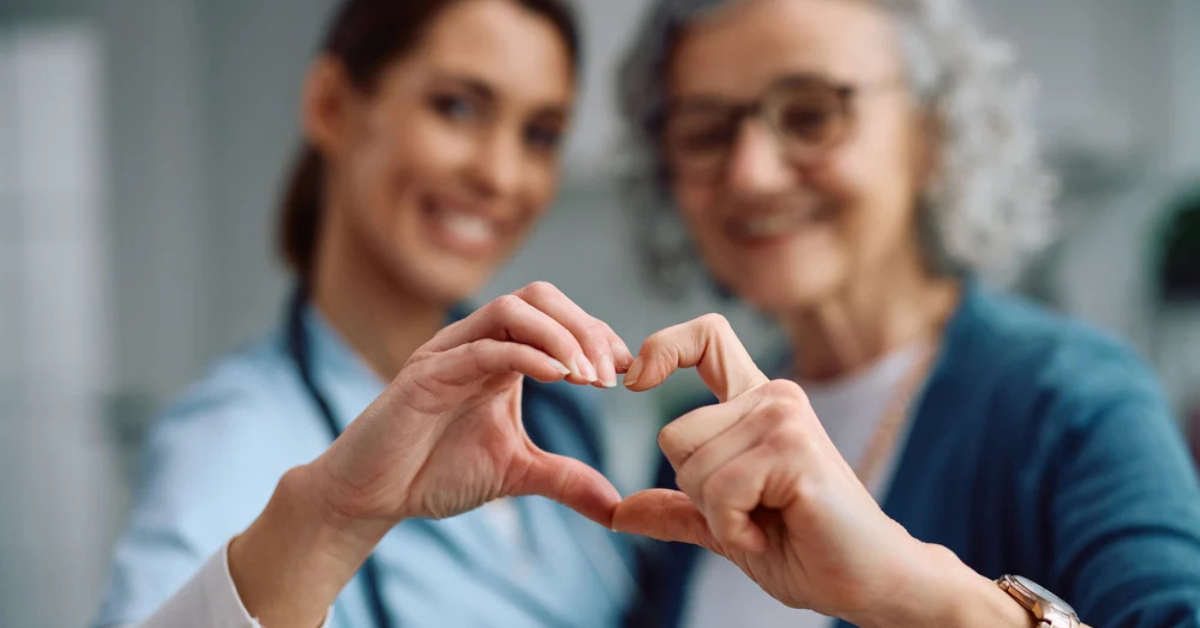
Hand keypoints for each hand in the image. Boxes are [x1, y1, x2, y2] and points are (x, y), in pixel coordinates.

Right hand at [314, 281, 635, 528]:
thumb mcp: (517, 473)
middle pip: (540, 297)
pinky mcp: (427, 374)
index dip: (597, 335)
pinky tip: (558, 378)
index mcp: (500, 355)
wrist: (372, 495)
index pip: (558, 317)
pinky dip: (527, 354)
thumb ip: (565, 479)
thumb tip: (616, 506)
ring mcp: (450, 352)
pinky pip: (483, 347)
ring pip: (512, 309)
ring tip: (590, 377)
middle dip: (585, 327)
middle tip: (611, 374)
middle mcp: (476, 342)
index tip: (628, 373)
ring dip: (561, 336)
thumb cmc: (435, 472)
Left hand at [613, 314, 950, 627]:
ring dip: (719, 516)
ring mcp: (785, 419)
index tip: (635, 379)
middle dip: (695, 491)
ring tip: (767, 522)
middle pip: (673, 435)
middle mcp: (773, 398)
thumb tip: (615, 512)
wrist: (867, 581)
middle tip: (752, 512)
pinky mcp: (794, 451)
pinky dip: (734, 530)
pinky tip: (771, 534)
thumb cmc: (804, 548)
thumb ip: (675, 509)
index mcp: (756, 404)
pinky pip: (719, 493)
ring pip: (692, 468)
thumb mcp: (723, 526)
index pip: (705, 338)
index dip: (662, 348)